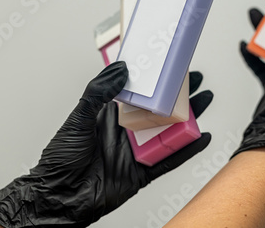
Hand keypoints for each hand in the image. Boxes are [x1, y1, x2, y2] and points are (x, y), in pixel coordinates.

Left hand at [0, 61, 212, 226]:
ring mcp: (136, 151)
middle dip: (178, 97)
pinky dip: (187, 150)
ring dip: (188, 118)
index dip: (155, 82)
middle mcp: (127, 131)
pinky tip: (202, 137)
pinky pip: (169, 159)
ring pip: (168, 132)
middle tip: (197, 82)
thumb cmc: (61, 158)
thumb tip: (121, 69)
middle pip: (159, 111)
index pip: (139, 94)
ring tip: (206, 101)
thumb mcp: (79, 118)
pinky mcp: (142, 172)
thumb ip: (98, 93)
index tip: (170, 67)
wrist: (59, 197)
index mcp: (110, 115)